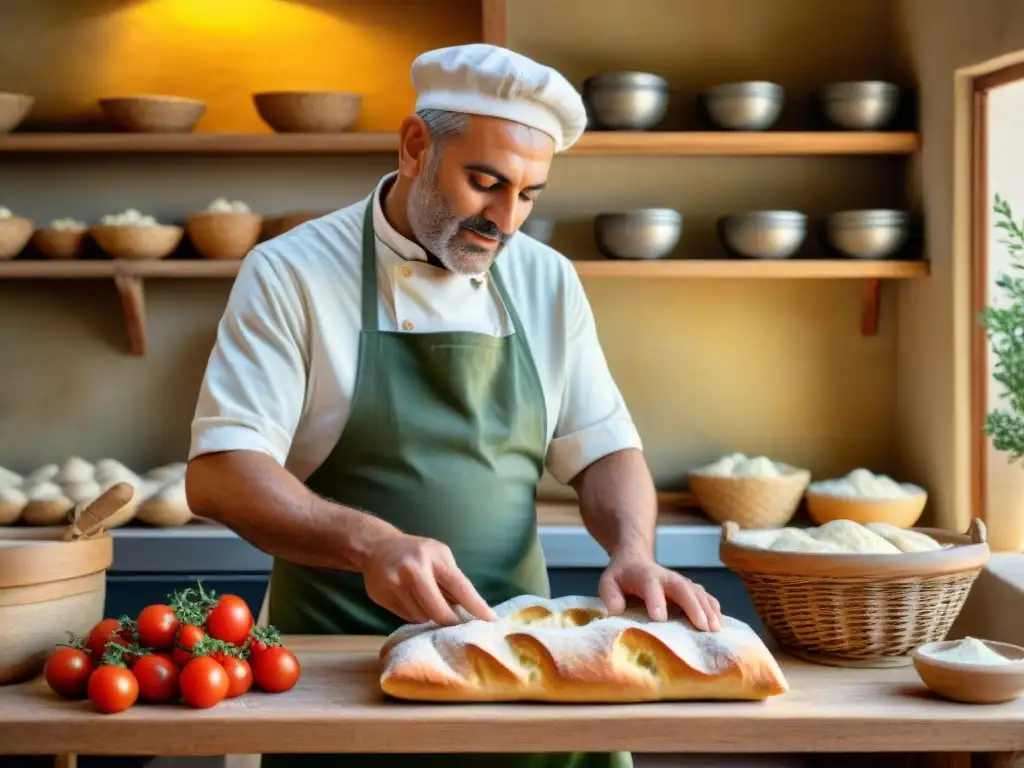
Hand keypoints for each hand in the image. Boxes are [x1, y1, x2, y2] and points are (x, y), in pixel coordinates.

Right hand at [362, 532, 496, 626]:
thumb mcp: (439, 555)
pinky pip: (407, 617)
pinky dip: (414, 613)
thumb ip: (452, 579)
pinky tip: (410, 599)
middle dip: (450, 621)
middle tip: (456, 623)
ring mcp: (395, 583)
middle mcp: (414, 569)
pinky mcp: (382, 596)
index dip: (476, 606)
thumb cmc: (417, 552)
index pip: (460, 586)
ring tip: (425, 599)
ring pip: (422, 617)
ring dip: (429, 614)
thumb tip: (471, 610)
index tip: (491, 620)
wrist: (377, 547)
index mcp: (433, 557)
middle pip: (439, 611)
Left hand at [599, 550, 722, 631]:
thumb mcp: (608, 583)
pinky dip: (714, 609)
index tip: (659, 618)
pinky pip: (706, 597)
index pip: (651, 586)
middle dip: (694, 606)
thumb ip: (611, 596)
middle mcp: (666, 577)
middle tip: (703, 627)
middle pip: (683, 588)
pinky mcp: (690, 589)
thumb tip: (616, 612)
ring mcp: (681, 582)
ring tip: (715, 629)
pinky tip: (720, 624)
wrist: (635, 559)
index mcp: (645, 576)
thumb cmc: (621, 577)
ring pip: (698, 593)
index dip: (656, 600)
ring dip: (708, 610)